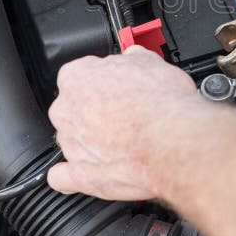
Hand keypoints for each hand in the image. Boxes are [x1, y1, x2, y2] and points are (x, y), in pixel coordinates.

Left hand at [47, 46, 197, 199]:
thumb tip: (135, 58)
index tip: (119, 84)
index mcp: (77, 77)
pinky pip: (62, 176)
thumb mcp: (152, 63)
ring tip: (125, 141)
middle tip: (126, 111)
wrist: (172, 141)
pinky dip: (71, 175)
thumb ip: (134, 59)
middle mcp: (66, 110)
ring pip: (73, 139)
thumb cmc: (162, 103)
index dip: (104, 79)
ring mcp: (71, 144)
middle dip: (96, 109)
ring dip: (92, 140)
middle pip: (74, 106)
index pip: (81, 72)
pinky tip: (87, 170)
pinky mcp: (79, 175)